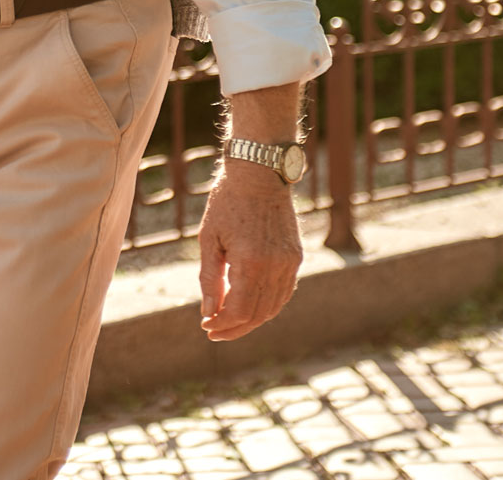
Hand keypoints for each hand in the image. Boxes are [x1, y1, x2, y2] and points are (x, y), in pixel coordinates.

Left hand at [197, 160, 303, 341]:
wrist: (259, 172)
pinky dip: (268, 305)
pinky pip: (285, 292)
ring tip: (230, 321)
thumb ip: (210, 279)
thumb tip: (209, 312)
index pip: (240, 310)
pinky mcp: (296, 256)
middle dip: (234, 327)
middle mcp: (276, 266)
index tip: (206, 325)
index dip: (222, 324)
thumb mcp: (209, 239)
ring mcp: (290, 262)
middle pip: (258, 314)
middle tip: (214, 330)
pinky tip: (251, 305)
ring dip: (252, 319)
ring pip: (274, 307)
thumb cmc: (227, 201)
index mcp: (251, 261)